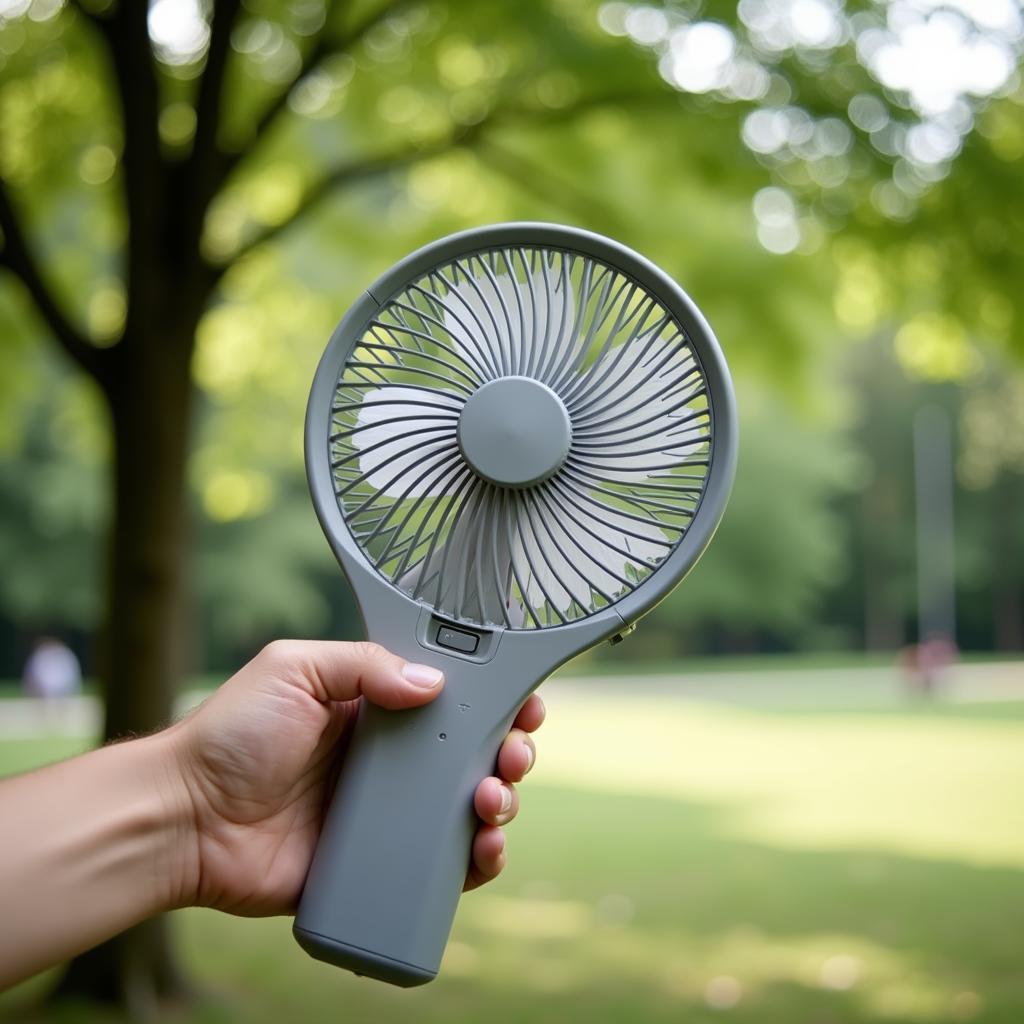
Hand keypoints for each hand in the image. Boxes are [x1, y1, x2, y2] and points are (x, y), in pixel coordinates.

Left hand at [165, 641, 543, 914]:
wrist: (184, 819)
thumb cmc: (229, 736)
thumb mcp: (294, 669)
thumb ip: (363, 665)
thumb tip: (434, 683)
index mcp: (374, 709)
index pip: (452, 699)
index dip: (495, 700)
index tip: (523, 702)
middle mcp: (389, 759)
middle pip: (472, 754)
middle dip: (509, 752)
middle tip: (512, 755)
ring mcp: (385, 813)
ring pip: (468, 809)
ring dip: (502, 803)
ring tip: (492, 802)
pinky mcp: (375, 863)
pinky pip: (440, 865)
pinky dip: (475, 862)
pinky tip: (483, 852)